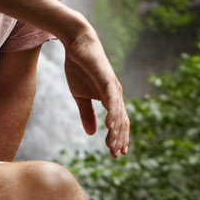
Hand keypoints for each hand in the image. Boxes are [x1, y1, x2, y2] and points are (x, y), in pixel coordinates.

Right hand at [61, 22, 129, 157]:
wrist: (76, 45)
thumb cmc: (79, 68)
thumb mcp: (80, 96)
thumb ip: (87, 114)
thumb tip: (91, 133)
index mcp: (110, 99)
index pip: (118, 122)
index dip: (118, 138)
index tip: (116, 154)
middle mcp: (115, 94)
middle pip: (122, 121)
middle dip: (120, 138)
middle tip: (117, 154)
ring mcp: (112, 86)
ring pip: (119, 112)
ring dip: (117, 130)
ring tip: (114, 145)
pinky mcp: (106, 79)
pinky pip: (111, 98)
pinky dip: (112, 112)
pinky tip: (110, 124)